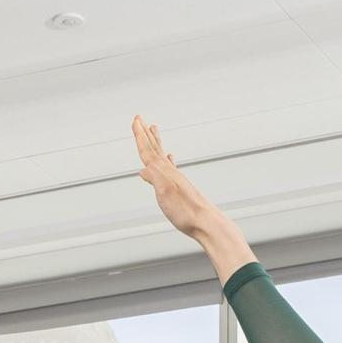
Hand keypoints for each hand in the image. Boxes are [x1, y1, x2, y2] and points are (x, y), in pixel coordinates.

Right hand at [130, 116, 243, 260]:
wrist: (206, 223)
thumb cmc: (186, 212)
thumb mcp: (166, 194)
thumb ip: (155, 178)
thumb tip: (142, 169)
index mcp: (165, 172)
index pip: (148, 151)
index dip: (140, 136)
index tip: (135, 120)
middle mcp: (170, 172)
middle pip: (154, 148)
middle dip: (145, 134)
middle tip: (139, 119)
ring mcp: (176, 178)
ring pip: (161, 155)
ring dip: (155, 142)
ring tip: (153, 129)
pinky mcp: (180, 187)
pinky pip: (170, 167)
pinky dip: (167, 159)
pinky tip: (170, 157)